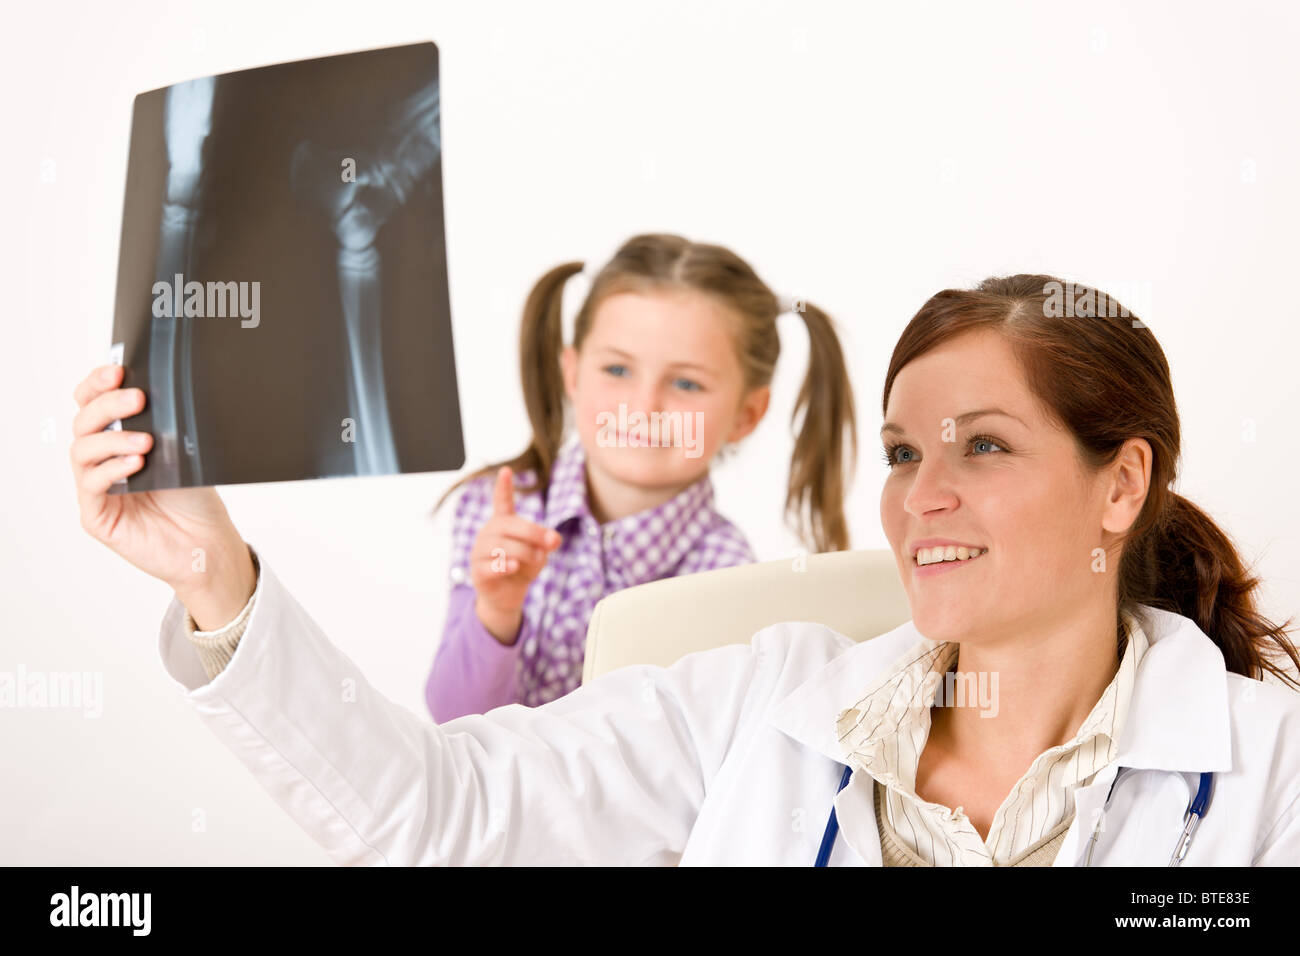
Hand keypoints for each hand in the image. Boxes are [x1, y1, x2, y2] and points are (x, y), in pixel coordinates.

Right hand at [70, 364, 255, 628]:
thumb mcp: (184, 453)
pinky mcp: (97, 517)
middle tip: (138, 398)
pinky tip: (136, 465)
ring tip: (147, 441)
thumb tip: (163, 389)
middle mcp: (101, 461)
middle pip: (83, 422)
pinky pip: (91, 485)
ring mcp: (96, 489)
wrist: (209, 544)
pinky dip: (112, 470)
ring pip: (82, 450)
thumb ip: (166, 425)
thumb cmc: (196, 500)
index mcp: (118, 440)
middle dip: (108, 404)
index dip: (97, 384)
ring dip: (113, 439)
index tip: (117, 369)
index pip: (92, 404)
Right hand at [469, 466, 560, 643]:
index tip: (506, 470)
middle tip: (552, 542)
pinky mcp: (478, 571)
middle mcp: (489, 534)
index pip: (502, 502)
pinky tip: (514, 566)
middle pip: (509, 526)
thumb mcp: (539, 553)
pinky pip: (490, 566)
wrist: (508, 596)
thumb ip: (545, 544)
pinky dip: (504, 565)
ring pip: (501, 546)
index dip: (503, 487)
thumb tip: (554, 539)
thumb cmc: (522, 568)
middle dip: (533, 532)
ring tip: (537, 559)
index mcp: (503, 524)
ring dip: (524, 552)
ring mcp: (480, 552)